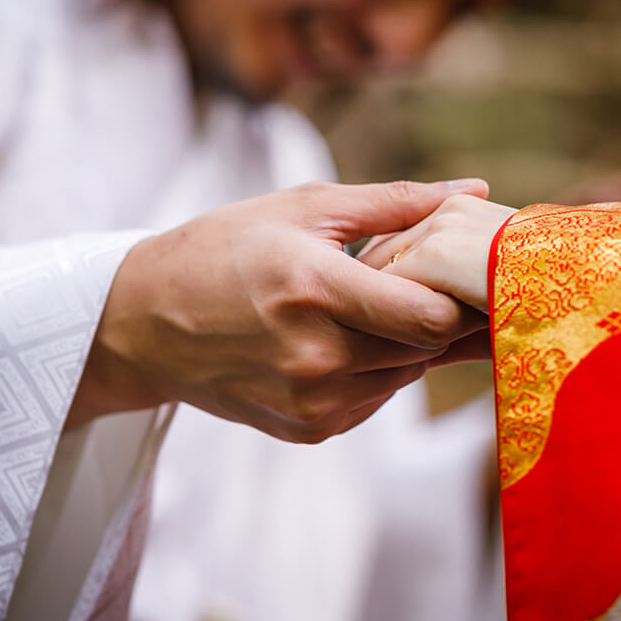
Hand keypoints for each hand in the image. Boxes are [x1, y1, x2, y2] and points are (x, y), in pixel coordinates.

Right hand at [68, 179, 487, 442]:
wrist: (143, 322)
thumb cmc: (223, 250)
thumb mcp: (303, 208)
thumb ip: (396, 202)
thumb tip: (477, 190)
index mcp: (315, 289)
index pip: (430, 316)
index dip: (459, 295)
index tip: (459, 273)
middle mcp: (315, 357)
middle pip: (425, 349)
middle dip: (435, 316)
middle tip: (422, 283)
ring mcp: (310, 402)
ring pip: (405, 377)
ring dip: (404, 345)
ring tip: (370, 308)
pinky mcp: (307, 430)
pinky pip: (375, 402)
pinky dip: (374, 372)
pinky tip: (342, 341)